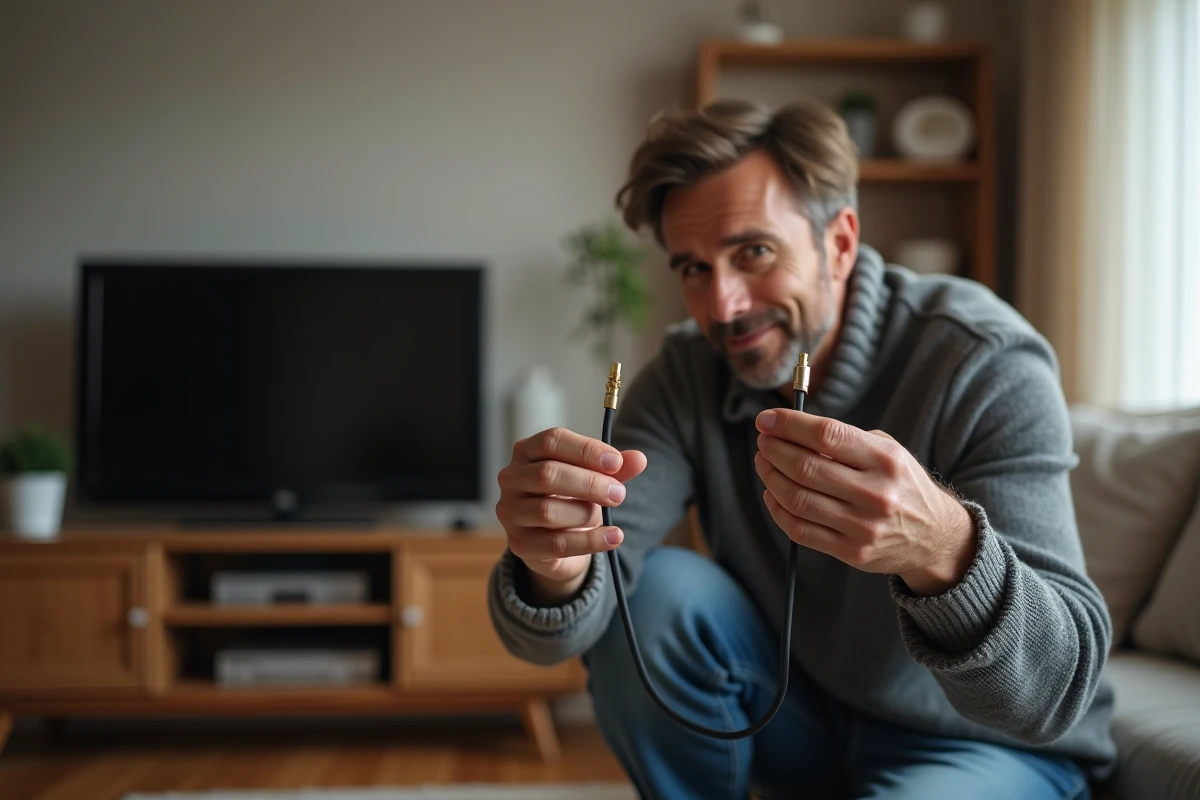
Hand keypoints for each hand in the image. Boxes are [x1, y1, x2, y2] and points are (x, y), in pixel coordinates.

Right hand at [496, 427, 646, 603]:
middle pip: (548, 474)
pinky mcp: (519, 544)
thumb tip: (639, 459)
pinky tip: (613, 537)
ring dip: (586, 513)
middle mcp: (512, 478)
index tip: (617, 463)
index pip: (552, 441)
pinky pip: (556, 544)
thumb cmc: (572, 497)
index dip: (586, 450)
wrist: (557, 540)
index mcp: (527, 450)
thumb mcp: (595, 478)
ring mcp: (511, 512)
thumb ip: (615, 468)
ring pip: (548, 511)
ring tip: (604, 515)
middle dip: (590, 484)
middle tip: (619, 494)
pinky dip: (590, 541)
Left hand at [754, 409, 975, 595]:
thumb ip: (844, 441)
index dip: (789, 425)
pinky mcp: (852, 552)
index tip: (767, 419)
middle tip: (764, 441)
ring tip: (765, 462)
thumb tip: (788, 430)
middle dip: (774, 450)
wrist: (935, 537)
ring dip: (770, 477)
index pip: (826, 435)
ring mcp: (862, 526)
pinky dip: (777, 509)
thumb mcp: (887, 452)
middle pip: (805, 467)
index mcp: (885, 460)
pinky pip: (800, 530)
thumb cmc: (901, 485)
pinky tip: (772, 494)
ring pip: (797, 498)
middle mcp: (875, 493)